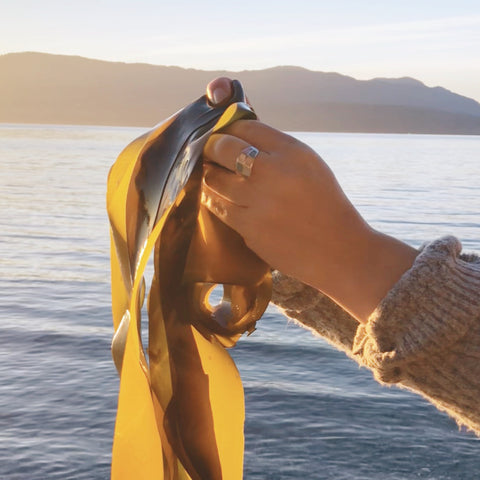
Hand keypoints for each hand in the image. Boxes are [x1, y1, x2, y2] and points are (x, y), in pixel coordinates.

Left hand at [203, 78, 417, 321]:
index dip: (229, 128)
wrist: (337, 250)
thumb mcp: (310, 165)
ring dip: (210, 175)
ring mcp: (258, 202)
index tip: (223, 134)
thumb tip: (240, 139)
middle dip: (212, 147)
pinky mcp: (249, 228)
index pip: (247, 127)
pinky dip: (215, 199)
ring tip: (213, 174)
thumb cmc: (325, 206)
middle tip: (210, 152)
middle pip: (223, 148)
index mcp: (292, 152)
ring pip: (213, 179)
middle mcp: (273, 172)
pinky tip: (218, 197)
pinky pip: (218, 207)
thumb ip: (278, 150)